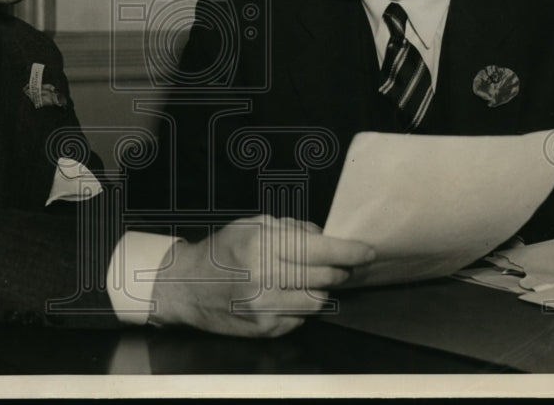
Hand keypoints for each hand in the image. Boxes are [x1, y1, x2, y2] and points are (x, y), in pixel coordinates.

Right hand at [149, 215, 374, 337]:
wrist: (186, 287)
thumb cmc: (220, 252)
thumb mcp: (251, 225)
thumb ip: (289, 227)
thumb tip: (323, 237)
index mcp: (262, 245)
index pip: (320, 250)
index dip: (349, 251)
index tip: (366, 251)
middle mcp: (265, 277)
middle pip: (324, 276)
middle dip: (339, 269)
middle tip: (342, 264)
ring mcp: (266, 307)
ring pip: (318, 300)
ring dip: (319, 288)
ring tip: (306, 279)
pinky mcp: (266, 328)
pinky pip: (301, 317)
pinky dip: (301, 305)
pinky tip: (285, 295)